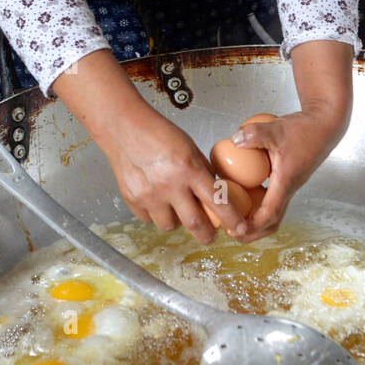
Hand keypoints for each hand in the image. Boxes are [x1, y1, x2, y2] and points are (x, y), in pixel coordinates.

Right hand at [101, 104, 249, 244]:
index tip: (240, 229)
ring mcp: (150, 195)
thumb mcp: (190, 148)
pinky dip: (155, 214)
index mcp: (189, 169)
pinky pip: (148, 219)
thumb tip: (214, 193)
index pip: (217, 201)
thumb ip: (202, 172)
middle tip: (209, 236)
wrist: (124, 128)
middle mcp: (170, 185)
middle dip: (206, 235)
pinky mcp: (132, 200)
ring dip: (177, 222)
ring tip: (176, 208)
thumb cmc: (158, 133)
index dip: (232, 219)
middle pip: (195, 224)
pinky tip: (155, 199)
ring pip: (170, 225)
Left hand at [226, 103, 351, 243]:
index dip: (252, 225)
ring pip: (273, 212)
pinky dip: (256, 202)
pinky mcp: (287, 180)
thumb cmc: (305, 129)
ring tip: (233, 216)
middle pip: (272, 222)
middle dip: (252, 232)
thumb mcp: (277, 129)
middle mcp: (288, 188)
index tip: (235, 229)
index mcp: (286, 182)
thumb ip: (255, 134)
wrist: (324, 125)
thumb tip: (234, 140)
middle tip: (230, 231)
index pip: (270, 213)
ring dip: (254, 220)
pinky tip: (241, 190)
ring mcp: (288, 186)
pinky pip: (271, 198)